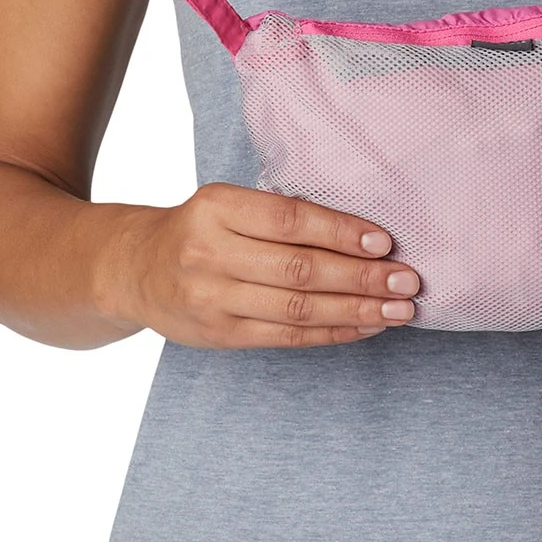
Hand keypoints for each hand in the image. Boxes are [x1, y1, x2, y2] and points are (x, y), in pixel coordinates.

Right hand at [97, 183, 419, 347]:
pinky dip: (333, 332)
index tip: (385, 241)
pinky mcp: (219, 334)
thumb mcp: (228, 205)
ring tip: (398, 309)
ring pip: (297, 309)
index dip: (341, 232)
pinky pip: (287, 336)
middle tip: (407, 280)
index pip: (290, 220)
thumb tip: (365, 234)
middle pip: (300, 269)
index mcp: (215, 207)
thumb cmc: (201, 229)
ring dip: (356, 310)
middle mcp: (209, 253)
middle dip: (362, 277)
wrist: (135, 269)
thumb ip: (282, 215)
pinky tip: (366, 326)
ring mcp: (212, 298)